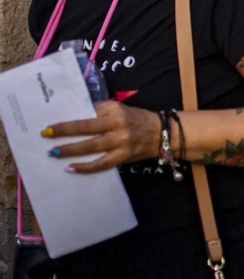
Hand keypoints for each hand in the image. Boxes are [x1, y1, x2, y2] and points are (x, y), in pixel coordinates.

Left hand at [43, 101, 159, 172]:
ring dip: (70, 150)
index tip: (53, 123)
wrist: (163, 133)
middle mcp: (117, 125)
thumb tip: (79, 116)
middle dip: (64, 131)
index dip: (71, 119)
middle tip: (46, 134)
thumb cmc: (139, 120)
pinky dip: (85, 167)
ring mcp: (120, 142)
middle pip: (86, 128)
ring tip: (53, 153)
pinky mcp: (123, 156)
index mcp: (116, 111)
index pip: (89, 113)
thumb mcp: (122, 110)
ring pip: (90, 146)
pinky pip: (101, 163)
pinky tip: (71, 168)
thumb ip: (103, 112)